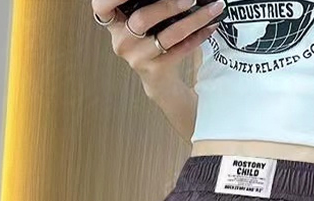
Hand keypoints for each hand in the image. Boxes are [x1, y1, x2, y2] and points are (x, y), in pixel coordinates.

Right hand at [91, 0, 224, 84]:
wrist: (159, 81)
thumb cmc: (150, 43)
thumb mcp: (141, 22)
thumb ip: (146, 5)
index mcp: (113, 23)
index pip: (102, 6)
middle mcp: (122, 41)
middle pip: (141, 19)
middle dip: (168, 5)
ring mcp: (137, 58)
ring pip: (166, 35)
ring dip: (193, 20)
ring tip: (211, 10)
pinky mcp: (155, 69)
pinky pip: (180, 50)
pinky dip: (198, 37)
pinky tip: (210, 26)